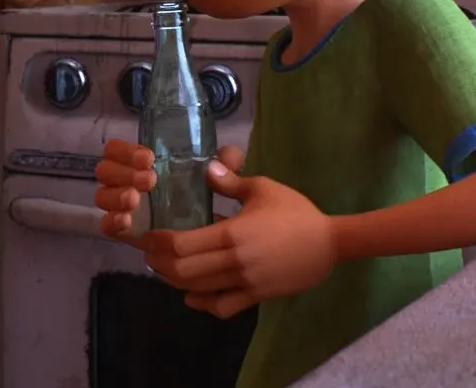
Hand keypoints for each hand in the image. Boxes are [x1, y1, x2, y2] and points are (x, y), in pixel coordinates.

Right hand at [94, 140, 243, 240]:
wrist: (199, 233)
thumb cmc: (199, 193)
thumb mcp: (216, 174)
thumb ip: (224, 162)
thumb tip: (226, 157)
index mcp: (138, 162)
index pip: (116, 149)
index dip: (126, 151)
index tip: (149, 158)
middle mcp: (123, 181)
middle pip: (104, 170)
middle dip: (124, 172)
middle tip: (150, 180)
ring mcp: (120, 207)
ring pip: (102, 196)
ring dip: (117, 195)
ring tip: (136, 199)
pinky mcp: (122, 231)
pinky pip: (105, 225)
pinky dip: (112, 221)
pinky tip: (127, 220)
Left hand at [140, 161, 336, 318]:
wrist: (330, 243)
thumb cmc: (295, 212)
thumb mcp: (263, 189)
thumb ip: (231, 182)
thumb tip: (207, 168)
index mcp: (232, 233)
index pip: (182, 245)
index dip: (158, 243)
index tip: (146, 236)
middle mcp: (234, 261)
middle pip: (183, 271)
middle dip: (159, 263)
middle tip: (148, 254)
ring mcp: (245, 282)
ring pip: (199, 289)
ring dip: (175, 282)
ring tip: (163, 270)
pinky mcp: (256, 296)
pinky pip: (223, 307)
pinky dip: (203, 304)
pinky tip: (192, 296)